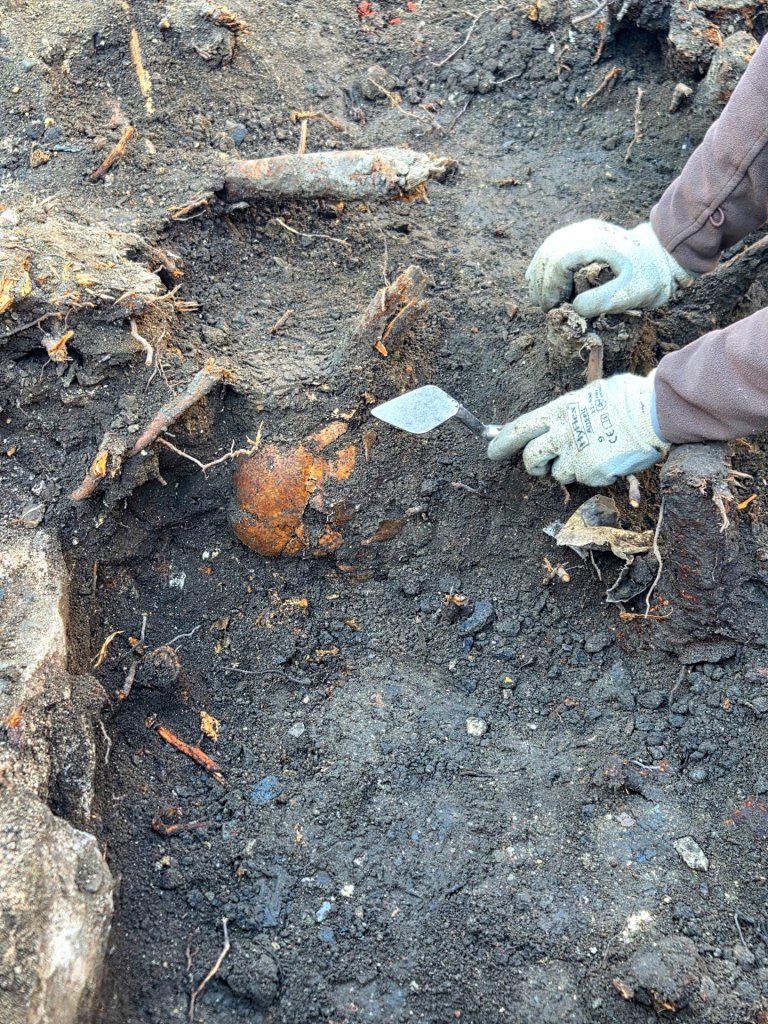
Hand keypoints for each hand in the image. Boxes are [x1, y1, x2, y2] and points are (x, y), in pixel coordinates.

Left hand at [487, 373, 666, 485]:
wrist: (654, 412)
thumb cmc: (627, 398)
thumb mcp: (590, 395)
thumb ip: (569, 411)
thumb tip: (556, 420)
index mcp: (559, 411)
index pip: (520, 428)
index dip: (502, 441)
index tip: (491, 450)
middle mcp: (562, 434)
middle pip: (530, 458)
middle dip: (532, 465)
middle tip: (537, 466)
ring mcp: (576, 455)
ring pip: (559, 473)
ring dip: (570, 468)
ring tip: (592, 452)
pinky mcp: (591, 472)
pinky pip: (585, 479)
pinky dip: (594, 473)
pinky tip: (609, 457)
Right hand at [526, 220, 693, 318]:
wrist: (662, 254)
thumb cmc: (649, 276)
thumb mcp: (633, 293)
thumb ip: (603, 301)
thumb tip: (575, 307)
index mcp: (596, 243)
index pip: (559, 262)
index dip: (550, 287)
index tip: (552, 308)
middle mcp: (585, 231)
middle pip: (549, 254)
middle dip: (542, 283)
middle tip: (545, 308)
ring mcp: (582, 230)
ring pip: (548, 248)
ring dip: (540, 274)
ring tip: (539, 297)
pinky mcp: (582, 234)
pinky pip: (554, 245)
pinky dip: (544, 263)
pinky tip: (538, 278)